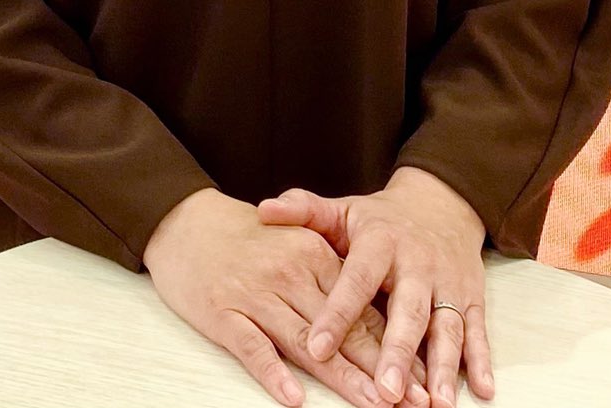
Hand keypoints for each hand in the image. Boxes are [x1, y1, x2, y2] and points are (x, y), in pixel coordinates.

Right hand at [142, 189, 430, 407]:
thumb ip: (333, 278)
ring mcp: (254, 294)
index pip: (363, 310)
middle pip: (342, 331)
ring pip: (305, 343)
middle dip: (381, 370)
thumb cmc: (247, 239)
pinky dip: (273, 373)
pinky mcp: (222, 311)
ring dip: (342, 378)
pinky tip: (293, 397)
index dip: (396, 349)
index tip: (424, 381)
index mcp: (313, 255)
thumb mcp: (296, 244)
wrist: (185, 221)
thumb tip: (383, 323)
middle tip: (415, 402)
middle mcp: (288, 274)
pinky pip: (252, 346)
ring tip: (373, 405)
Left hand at [255, 168, 494, 407]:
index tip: (316, 346)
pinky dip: (481, 361)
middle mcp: (417, 264)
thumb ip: (304, 211)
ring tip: (435, 404)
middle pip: (408, 312)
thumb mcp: (341, 210)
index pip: (355, 280)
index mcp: (380, 243)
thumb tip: (263, 210)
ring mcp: (448, 283)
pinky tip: (479, 390)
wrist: (439, 205)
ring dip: (442, 367)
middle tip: (385, 392)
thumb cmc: (378, 218)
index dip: (336, 314)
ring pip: (446, 328)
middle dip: (397, 353)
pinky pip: (478, 331)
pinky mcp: (472, 298)